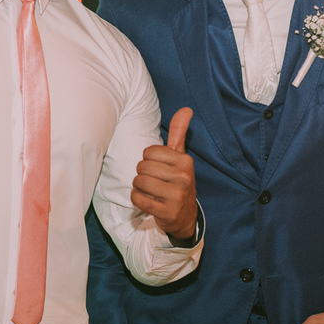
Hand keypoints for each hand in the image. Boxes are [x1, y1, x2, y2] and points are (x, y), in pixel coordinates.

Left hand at [132, 108, 197, 244]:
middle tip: (154, 181)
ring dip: (139, 187)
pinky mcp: (167, 212)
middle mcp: (184, 177)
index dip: (148, 159)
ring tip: (151, 190)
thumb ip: (179, 133)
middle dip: (142, 174)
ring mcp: (177, 196)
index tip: (159, 168)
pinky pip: (138, 199)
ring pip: (139, 182)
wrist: (184, 215)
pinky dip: (137, 199)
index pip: (149, 151)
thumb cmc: (177, 180)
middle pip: (142, 167)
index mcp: (185, 161)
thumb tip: (186, 109)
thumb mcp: (180, 156)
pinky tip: (148, 200)